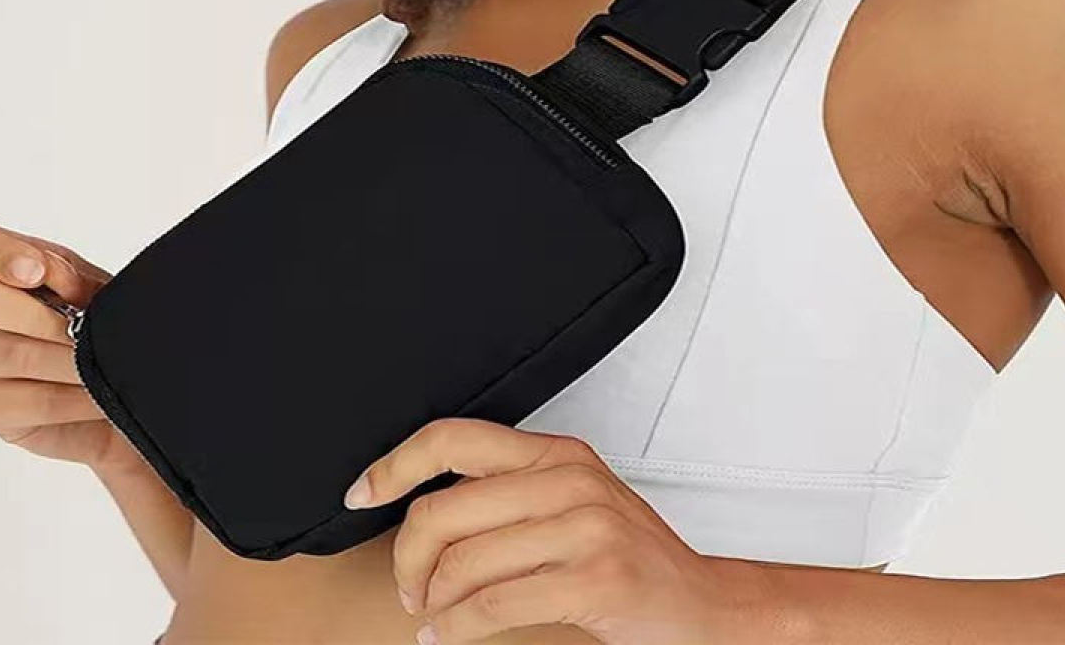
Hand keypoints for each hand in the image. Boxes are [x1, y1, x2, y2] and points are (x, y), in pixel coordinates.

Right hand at [0, 221, 137, 475]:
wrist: (121, 382)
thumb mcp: (98, 288)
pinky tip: (92, 398)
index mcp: (3, 269)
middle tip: (82, 332)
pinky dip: (67, 399)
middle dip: (40, 316)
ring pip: (5, 352)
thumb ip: (71, 276)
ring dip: (65, 362)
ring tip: (100, 368)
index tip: (38, 271)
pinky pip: (18, 400)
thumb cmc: (103, 324)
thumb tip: (63, 285)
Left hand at [342, 417, 766, 644]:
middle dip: (407, 559)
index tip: (361, 491)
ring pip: (462, 563)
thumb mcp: (572, 503)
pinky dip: (456, 630)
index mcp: (556, 452)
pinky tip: (447, 636)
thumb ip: (510, 492)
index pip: (454, 439)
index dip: (395, 464)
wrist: (702, 605)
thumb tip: (424, 507)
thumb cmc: (627, 556)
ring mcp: (585, 528)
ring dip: (430, 601)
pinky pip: (492, 607)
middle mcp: (568, 479)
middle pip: (443, 509)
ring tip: (430, 614)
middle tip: (408, 585)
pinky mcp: (594, 581)